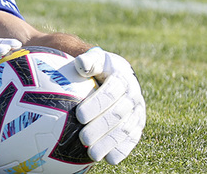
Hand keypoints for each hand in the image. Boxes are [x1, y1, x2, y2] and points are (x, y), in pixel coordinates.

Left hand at [74, 47, 145, 164]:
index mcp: (122, 78)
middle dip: (100, 128)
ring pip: (125, 130)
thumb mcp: (96, 59)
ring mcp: (137, 112)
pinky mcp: (138, 125)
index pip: (110, 93)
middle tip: (83, 139)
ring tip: (92, 154)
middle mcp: (133, 96)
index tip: (79, 116)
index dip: (96, 104)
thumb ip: (89, 61)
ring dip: (109, 143)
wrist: (118, 73)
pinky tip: (109, 159)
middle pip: (118, 115)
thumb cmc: (99, 67)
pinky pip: (132, 139)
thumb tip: (80, 64)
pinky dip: (122, 150)